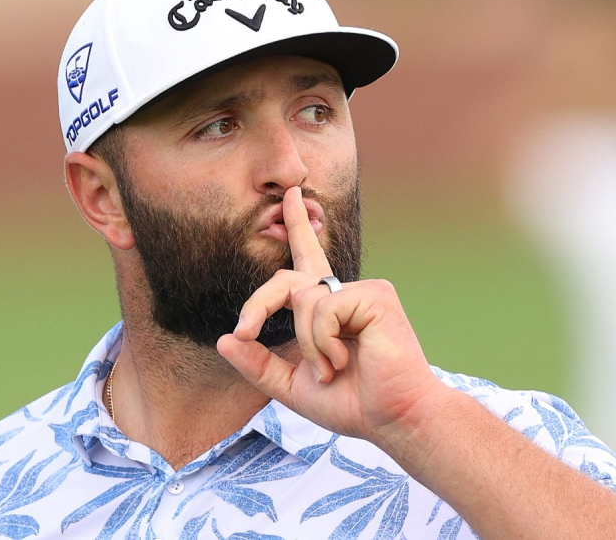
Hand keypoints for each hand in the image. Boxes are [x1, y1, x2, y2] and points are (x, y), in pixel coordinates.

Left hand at [216, 186, 440, 445]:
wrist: (392, 419)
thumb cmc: (351, 403)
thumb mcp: (292, 386)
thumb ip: (258, 364)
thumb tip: (224, 339)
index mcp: (329, 309)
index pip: (308, 260)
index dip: (297, 226)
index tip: (290, 196)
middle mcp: (345, 293)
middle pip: (286, 278)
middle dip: (258, 304)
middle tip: (246, 330)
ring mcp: (362, 291)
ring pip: (302, 299)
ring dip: (307, 345)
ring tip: (332, 368)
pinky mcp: (375, 294)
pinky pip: (321, 307)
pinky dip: (323, 342)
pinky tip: (346, 359)